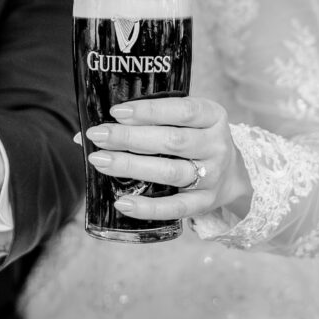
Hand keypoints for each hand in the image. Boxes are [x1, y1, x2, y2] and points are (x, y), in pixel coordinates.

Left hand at [81, 96, 251, 222]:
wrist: (233, 174)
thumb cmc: (194, 138)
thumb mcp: (184, 121)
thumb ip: (145, 122)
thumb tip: (85, 133)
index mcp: (213, 116)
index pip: (182, 110)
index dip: (149, 111)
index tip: (116, 112)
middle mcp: (217, 145)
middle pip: (171, 141)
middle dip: (130, 138)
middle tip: (97, 135)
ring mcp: (213, 176)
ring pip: (170, 172)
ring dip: (131, 166)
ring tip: (100, 161)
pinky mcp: (205, 203)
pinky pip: (175, 208)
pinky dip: (148, 206)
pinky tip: (122, 201)